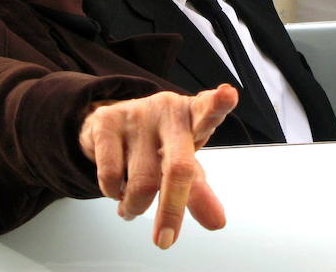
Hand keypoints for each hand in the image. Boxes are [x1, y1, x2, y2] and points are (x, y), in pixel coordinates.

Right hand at [79, 84, 238, 248]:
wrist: (111, 122)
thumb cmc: (157, 142)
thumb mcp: (182, 162)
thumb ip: (199, 192)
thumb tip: (216, 222)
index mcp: (193, 117)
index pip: (209, 109)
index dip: (219, 103)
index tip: (228, 94)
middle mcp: (168, 110)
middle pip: (178, 166)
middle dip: (172, 210)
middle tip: (166, 240)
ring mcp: (137, 114)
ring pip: (142, 182)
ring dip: (136, 206)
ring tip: (133, 206)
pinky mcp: (106, 121)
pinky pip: (110, 175)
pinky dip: (113, 193)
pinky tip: (116, 188)